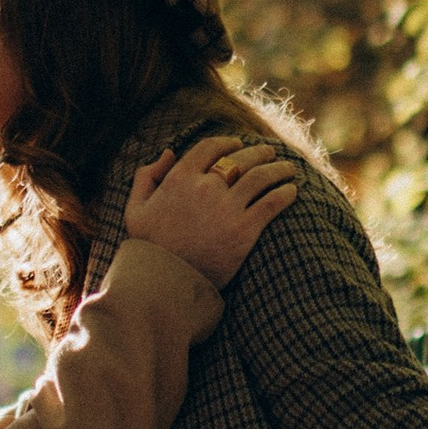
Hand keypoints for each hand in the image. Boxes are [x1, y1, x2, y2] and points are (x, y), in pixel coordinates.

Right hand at [125, 132, 299, 286]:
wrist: (164, 285)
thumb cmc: (148, 249)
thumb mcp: (135, 210)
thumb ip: (146, 176)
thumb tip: (168, 152)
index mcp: (179, 179)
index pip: (210, 147)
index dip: (227, 143)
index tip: (238, 145)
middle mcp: (204, 188)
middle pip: (241, 158)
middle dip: (259, 153)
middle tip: (270, 153)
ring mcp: (226, 208)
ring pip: (262, 176)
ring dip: (278, 168)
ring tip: (287, 168)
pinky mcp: (244, 230)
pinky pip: (272, 203)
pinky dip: (285, 193)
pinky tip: (292, 192)